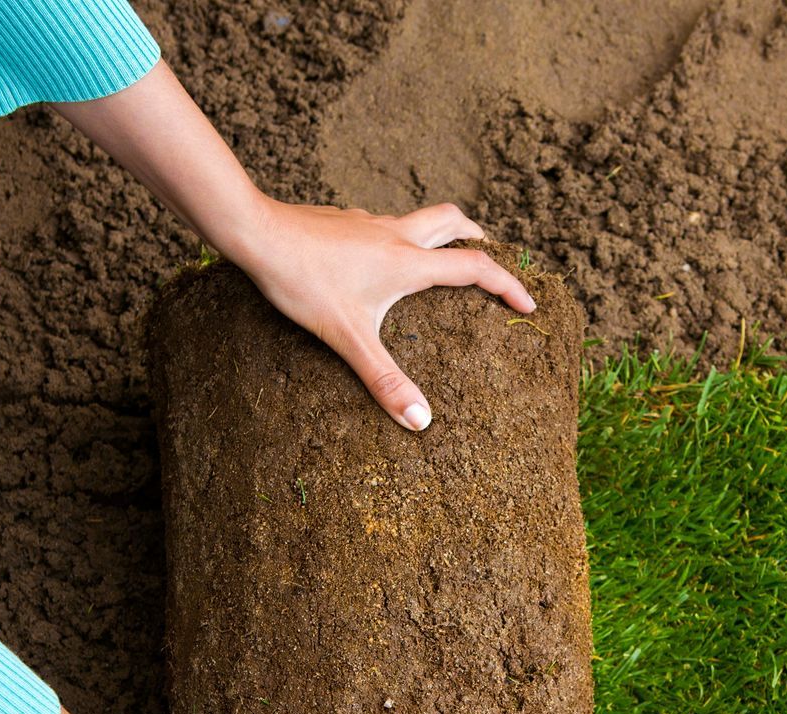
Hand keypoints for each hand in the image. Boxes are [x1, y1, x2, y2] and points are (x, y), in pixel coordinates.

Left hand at [233, 196, 535, 431]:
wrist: (257, 234)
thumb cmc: (303, 281)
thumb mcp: (348, 338)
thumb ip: (384, 380)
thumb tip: (420, 421)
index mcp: (408, 263)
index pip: (476, 268)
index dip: (509, 286)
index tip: (529, 305)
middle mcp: (395, 236)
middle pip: (453, 221)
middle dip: (478, 236)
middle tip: (491, 253)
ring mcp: (368, 224)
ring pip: (418, 218)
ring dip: (440, 232)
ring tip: (440, 256)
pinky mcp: (344, 222)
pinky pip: (382, 225)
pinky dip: (397, 238)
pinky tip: (376, 260)